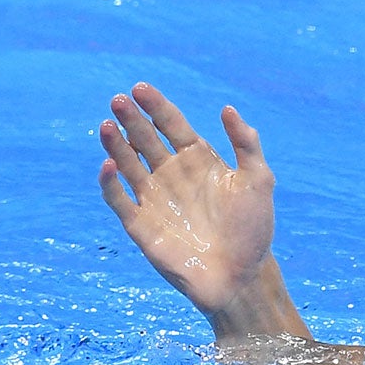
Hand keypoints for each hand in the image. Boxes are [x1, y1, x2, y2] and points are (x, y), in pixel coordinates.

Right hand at [98, 83, 301, 335]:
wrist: (240, 276)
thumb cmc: (252, 230)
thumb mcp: (258, 181)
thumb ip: (246, 143)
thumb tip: (227, 108)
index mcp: (198, 160)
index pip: (171, 124)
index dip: (156, 105)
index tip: (140, 88)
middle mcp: (172, 175)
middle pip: (145, 139)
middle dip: (131, 119)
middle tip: (118, 101)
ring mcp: (154, 199)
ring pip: (127, 164)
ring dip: (115, 145)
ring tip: (107, 126)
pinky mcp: (141, 225)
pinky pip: (119, 200)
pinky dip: (110, 183)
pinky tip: (108, 165)